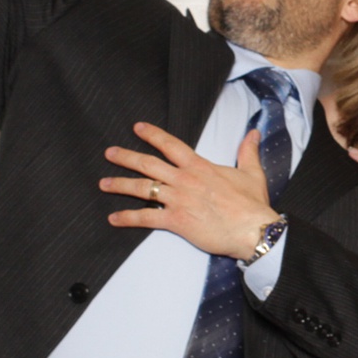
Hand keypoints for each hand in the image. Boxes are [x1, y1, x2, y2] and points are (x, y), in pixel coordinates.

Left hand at [101, 123, 279, 259]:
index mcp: (200, 166)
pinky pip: (146, 217)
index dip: (153, 135)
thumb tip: (254, 133)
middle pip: (148, 164)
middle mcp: (185, 180)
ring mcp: (178, 199)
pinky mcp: (176, 221)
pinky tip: (114, 218)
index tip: (138, 128)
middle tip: (109, 153)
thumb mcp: (251, 173)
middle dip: (126, 157)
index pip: (171, 145)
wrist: (252, 229)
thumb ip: (247, 151)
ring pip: (142, 188)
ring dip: (120, 185)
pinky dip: (128, 218)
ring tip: (103, 183)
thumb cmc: (252, 204)